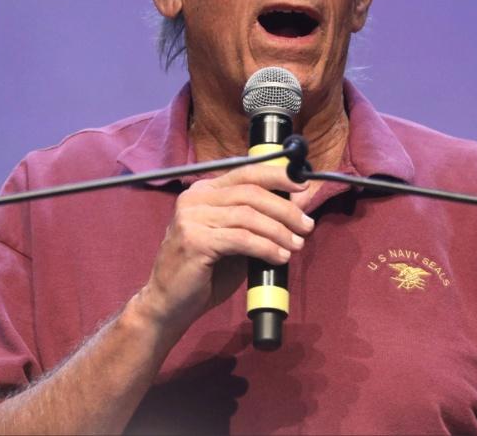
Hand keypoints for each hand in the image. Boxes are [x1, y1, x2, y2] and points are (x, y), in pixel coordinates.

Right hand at [135, 164, 314, 335]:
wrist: (170, 303)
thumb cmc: (206, 273)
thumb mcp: (238, 241)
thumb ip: (262, 222)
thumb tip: (299, 205)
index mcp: (204, 192)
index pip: (246, 172)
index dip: (277, 176)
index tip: (303, 186)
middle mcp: (195, 199)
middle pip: (250, 193)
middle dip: (285, 209)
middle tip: (307, 226)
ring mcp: (191, 218)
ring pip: (248, 216)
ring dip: (279, 231)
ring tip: (296, 245)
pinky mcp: (194, 240)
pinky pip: (240, 239)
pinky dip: (265, 247)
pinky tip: (279, 257)